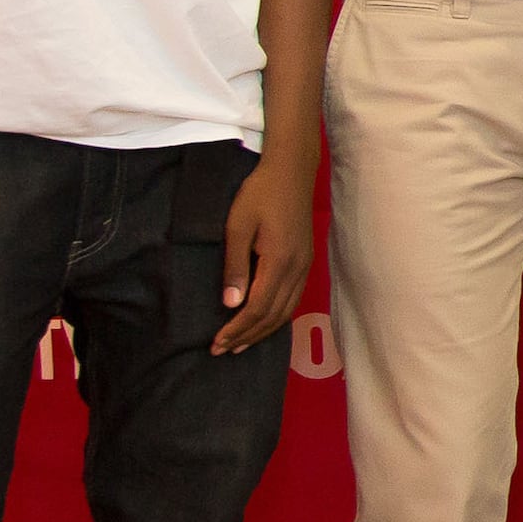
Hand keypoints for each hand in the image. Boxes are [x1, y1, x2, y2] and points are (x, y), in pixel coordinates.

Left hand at [215, 152, 316, 353]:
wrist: (291, 171)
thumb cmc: (258, 194)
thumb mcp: (238, 227)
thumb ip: (235, 266)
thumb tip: (230, 304)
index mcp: (279, 262)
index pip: (257, 309)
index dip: (237, 330)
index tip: (216, 343)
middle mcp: (296, 269)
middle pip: (273, 316)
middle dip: (247, 336)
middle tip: (223, 350)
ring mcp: (304, 266)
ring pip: (286, 311)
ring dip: (263, 331)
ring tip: (241, 343)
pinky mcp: (305, 261)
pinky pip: (293, 299)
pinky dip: (277, 317)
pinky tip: (264, 321)